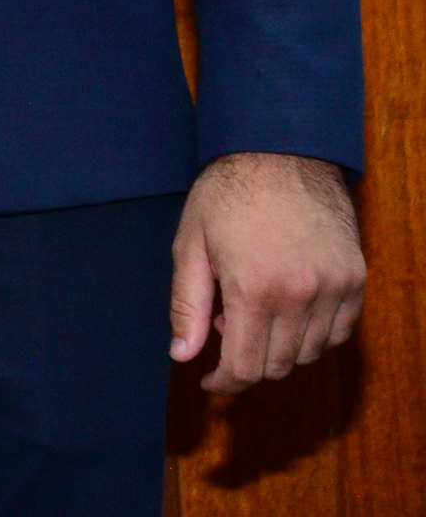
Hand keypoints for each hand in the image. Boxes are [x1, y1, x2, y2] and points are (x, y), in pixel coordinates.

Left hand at [170, 151, 364, 392]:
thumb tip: (182, 356)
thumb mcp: (191, 246)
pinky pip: (339, 331)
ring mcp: (335, 288)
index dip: (225, 384)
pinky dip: (312, 333)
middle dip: (247, 361)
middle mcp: (301, 295)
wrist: (280, 153)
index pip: (246, 367)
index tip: (211, 381)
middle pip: (278, 365)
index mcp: (254, 289)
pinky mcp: (355, 279)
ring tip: (254, 306)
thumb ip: (187, 306)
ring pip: (309, 353)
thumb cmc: (226, 195)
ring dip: (279, 347)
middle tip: (225, 324)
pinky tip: (288, 306)